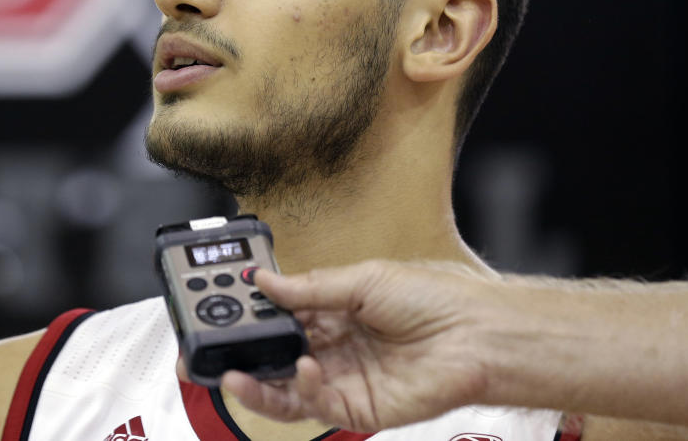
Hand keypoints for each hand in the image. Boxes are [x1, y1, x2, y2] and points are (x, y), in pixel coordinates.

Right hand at [221, 260, 496, 432]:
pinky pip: (316, 406)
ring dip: (256, 383)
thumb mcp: (364, 278)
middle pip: (276, 357)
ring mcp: (344, 380)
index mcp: (335, 311)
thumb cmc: (435, 299)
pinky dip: (302, 389)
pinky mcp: (358, 409)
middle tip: (211, 349)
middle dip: (241, 354)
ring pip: (286, 390)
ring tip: (234, 373)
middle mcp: (336, 347)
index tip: (222, 310)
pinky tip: (306, 368)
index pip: (280, 317)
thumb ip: (310, 287)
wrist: (476, 336)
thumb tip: (264, 280)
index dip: (251, 317)